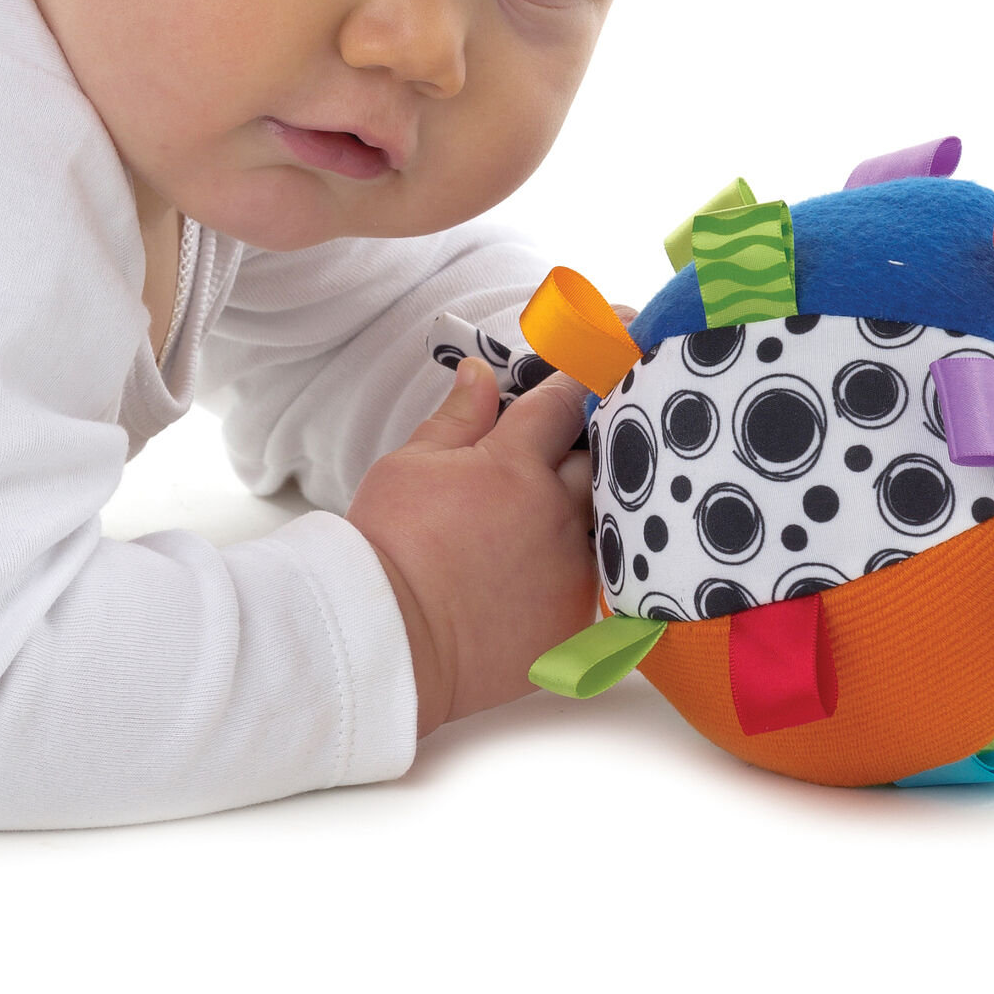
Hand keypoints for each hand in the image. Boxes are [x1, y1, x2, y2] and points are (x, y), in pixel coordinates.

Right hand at [347, 357, 596, 739]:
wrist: (391, 641)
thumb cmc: (390, 547)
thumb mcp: (411, 465)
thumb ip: (458, 418)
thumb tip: (481, 375)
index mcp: (514, 465)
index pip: (563, 402)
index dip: (583, 374)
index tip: (603, 352)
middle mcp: (556, 512)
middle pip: (600, 458)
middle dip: (592, 442)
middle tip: (577, 438)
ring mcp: (572, 569)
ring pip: (603, 520)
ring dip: (588, 506)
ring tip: (558, 508)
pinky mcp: (576, 619)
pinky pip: (593, 576)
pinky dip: (577, 563)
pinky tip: (546, 565)